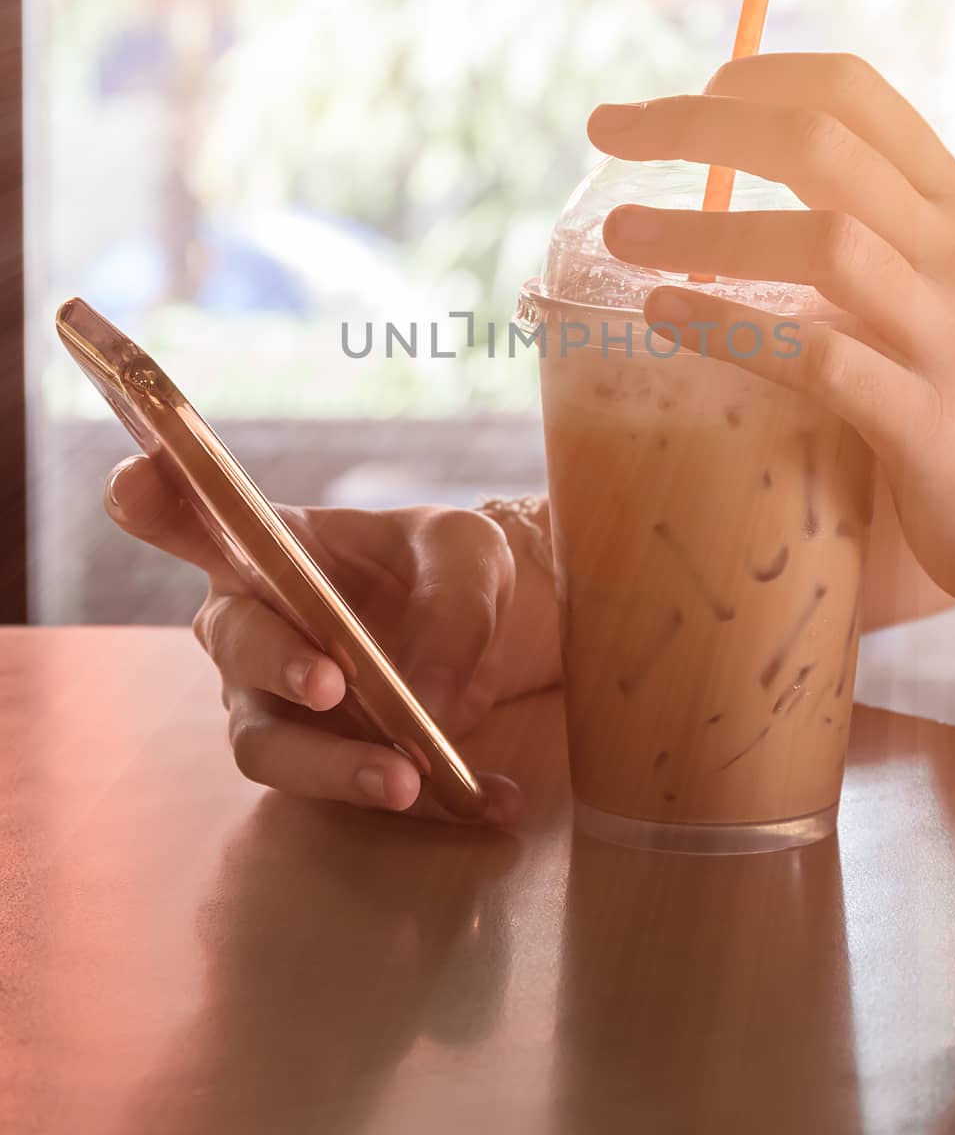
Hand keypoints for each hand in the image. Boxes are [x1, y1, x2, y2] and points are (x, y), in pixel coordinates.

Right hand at [104, 457, 554, 823]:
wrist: (483, 634)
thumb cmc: (445, 567)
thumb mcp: (468, 553)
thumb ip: (453, 603)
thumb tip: (430, 695)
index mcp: (267, 544)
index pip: (192, 515)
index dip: (152, 500)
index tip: (130, 482)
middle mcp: (249, 624)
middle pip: (235, 644)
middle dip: (277, 663)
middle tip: (331, 680)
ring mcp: (271, 703)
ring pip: (268, 745)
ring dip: (334, 765)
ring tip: (405, 779)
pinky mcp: (317, 762)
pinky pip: (354, 794)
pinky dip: (431, 803)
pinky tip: (493, 801)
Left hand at [588, 52, 954, 617]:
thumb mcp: (936, 285)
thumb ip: (864, 229)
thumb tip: (732, 190)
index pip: (854, 92)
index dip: (755, 77)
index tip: (676, 102)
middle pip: (820, 145)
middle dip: (700, 126)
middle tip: (609, 133)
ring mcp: (947, 333)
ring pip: (821, 243)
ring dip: (703, 231)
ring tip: (620, 235)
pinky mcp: (924, 419)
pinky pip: (814, 357)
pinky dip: (729, 330)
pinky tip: (662, 318)